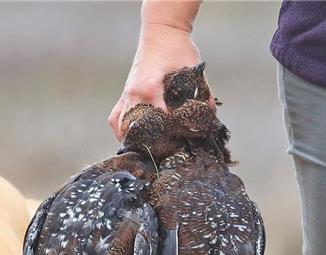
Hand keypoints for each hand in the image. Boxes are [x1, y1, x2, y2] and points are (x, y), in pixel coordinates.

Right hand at [108, 23, 204, 139]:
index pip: (160, 124)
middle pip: (138, 132)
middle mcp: (135, 95)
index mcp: (151, 90)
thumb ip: (204, 96)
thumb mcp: (195, 73)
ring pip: (122, 128)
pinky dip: (121, 129)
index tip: (182, 142)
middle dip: (151, 144)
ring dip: (132, 140)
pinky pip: (116, 118)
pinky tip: (131, 136)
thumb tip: (209, 118)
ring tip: (146, 148)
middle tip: (165, 151)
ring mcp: (127, 95)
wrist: (161, 31)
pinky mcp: (124, 94)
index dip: (172, 136)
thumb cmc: (179, 49)